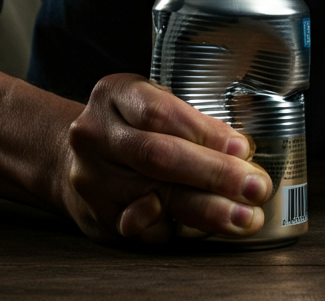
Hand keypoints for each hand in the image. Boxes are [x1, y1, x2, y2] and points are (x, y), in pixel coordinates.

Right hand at [63, 73, 271, 243]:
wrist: (70, 159)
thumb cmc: (128, 127)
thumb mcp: (151, 103)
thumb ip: (188, 122)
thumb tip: (238, 150)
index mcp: (112, 95)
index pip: (159, 113)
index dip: (203, 132)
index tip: (241, 149)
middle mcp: (94, 135)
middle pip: (157, 155)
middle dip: (212, 173)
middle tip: (254, 186)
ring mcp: (91, 178)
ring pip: (154, 197)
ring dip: (207, 210)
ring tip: (243, 216)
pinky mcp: (96, 216)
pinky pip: (142, 229)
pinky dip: (175, 229)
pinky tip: (201, 230)